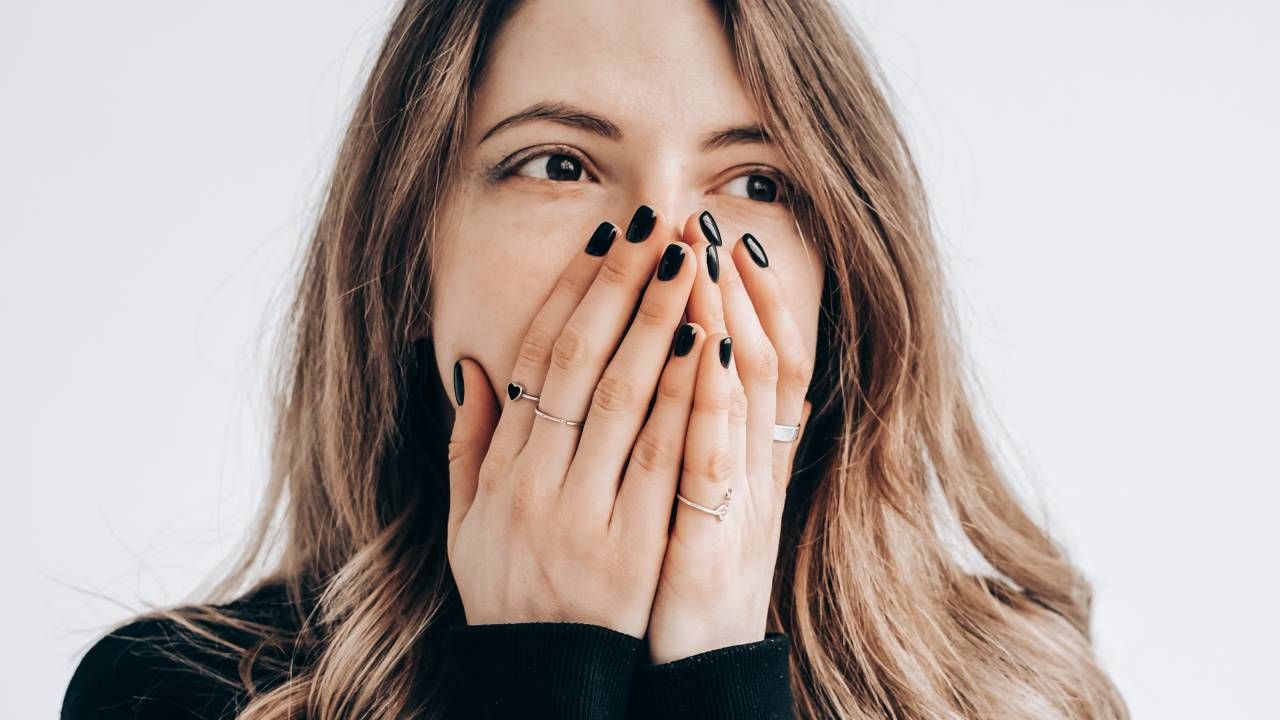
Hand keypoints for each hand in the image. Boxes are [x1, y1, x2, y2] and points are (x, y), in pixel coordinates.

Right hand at [446, 206, 708, 638]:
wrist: (544, 681)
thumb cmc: (508, 592)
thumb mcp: (466, 521)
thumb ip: (469, 443)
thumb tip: (473, 366)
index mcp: (503, 471)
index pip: (537, 361)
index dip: (572, 295)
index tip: (605, 242)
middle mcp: (539, 483)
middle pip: (583, 364)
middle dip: (624, 288)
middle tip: (661, 226)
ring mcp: (587, 515)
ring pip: (624, 402)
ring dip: (659, 325)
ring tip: (691, 263)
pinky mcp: (635, 547)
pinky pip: (664, 462)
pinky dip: (685, 400)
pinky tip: (710, 346)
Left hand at [645, 211, 813, 663]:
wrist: (691, 677)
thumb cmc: (678, 586)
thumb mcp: (693, 508)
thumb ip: (697, 441)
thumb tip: (710, 374)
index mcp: (739, 462)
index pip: (752, 363)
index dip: (742, 301)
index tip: (722, 239)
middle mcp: (752, 476)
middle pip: (755, 363)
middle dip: (728, 289)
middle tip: (708, 222)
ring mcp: (738, 509)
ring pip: (745, 396)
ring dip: (729, 320)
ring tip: (710, 256)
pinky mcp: (715, 546)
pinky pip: (717, 461)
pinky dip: (716, 400)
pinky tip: (712, 347)